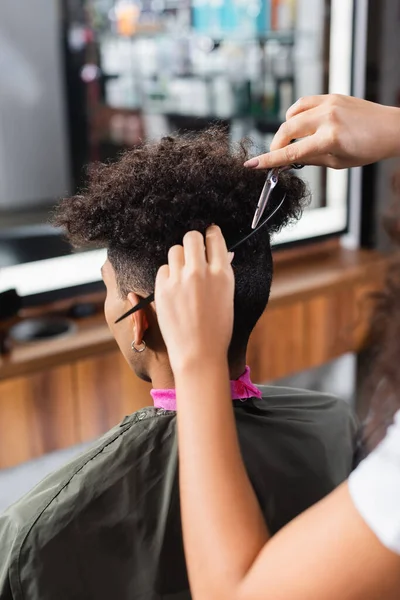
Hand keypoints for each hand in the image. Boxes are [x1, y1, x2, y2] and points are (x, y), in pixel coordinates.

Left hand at [155, 226, 233, 373]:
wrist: (198, 352)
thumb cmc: (217, 329)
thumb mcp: (227, 297)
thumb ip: (222, 273)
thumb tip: (221, 254)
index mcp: (222, 274)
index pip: (214, 238)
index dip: (211, 234)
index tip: (208, 235)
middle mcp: (200, 272)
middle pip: (192, 237)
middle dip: (193, 242)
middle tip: (193, 252)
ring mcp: (180, 280)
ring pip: (175, 250)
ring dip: (179, 258)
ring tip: (183, 273)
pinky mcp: (163, 289)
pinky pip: (163, 269)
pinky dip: (168, 275)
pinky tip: (174, 288)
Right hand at [244, 94, 399, 169]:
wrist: (390, 129)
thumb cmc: (367, 149)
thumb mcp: (337, 162)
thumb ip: (309, 159)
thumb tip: (285, 161)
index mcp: (330, 138)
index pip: (291, 152)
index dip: (269, 160)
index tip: (252, 165)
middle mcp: (328, 118)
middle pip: (287, 130)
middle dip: (276, 145)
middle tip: (275, 156)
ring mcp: (329, 104)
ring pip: (292, 115)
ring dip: (286, 129)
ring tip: (292, 141)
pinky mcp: (331, 96)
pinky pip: (303, 104)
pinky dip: (296, 115)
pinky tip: (299, 124)